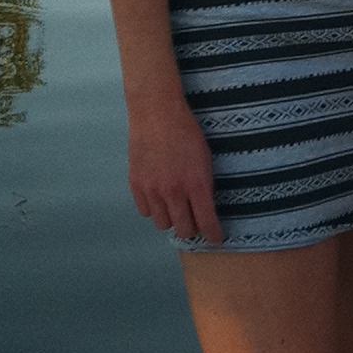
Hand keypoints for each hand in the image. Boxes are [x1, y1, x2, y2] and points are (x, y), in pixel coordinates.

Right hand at [126, 90, 221, 242]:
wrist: (157, 113)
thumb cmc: (186, 133)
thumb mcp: (206, 159)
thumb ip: (205, 186)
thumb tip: (206, 210)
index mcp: (196, 183)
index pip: (207, 221)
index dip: (213, 234)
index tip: (216, 239)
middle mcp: (173, 190)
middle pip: (183, 229)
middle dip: (192, 228)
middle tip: (195, 220)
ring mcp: (152, 189)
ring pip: (163, 224)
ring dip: (171, 218)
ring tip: (175, 205)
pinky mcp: (136, 185)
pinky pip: (146, 212)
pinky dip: (153, 208)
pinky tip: (159, 196)